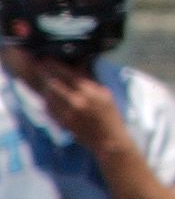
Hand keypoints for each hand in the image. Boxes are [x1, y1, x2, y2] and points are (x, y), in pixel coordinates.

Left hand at [4, 49, 126, 156]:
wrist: (108, 140)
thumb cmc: (111, 115)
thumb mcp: (105, 94)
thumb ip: (90, 81)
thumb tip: (79, 65)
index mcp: (89, 92)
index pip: (67, 74)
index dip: (54, 65)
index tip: (47, 58)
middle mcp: (75, 102)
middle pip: (53, 84)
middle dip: (44, 73)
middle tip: (39, 65)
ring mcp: (66, 114)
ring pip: (48, 96)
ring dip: (44, 86)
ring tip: (43, 79)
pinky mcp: (61, 123)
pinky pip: (49, 108)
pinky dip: (47, 100)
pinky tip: (48, 96)